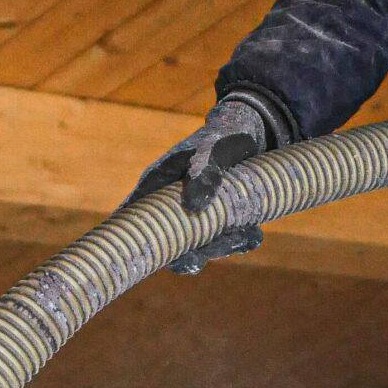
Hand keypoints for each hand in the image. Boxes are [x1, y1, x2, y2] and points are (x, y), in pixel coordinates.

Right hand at [125, 92, 275, 274]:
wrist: (250, 129)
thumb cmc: (224, 134)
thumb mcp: (215, 148)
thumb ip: (205, 171)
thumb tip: (193, 207)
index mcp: (158, 184)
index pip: (134, 216)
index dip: (135, 240)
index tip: (148, 258)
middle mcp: (174, 203)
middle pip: (171, 242)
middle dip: (192, 253)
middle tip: (214, 249)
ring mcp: (197, 213)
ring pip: (202, 244)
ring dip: (222, 247)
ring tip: (246, 236)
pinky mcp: (220, 217)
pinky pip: (227, 239)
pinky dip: (241, 241)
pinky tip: (253, 236)